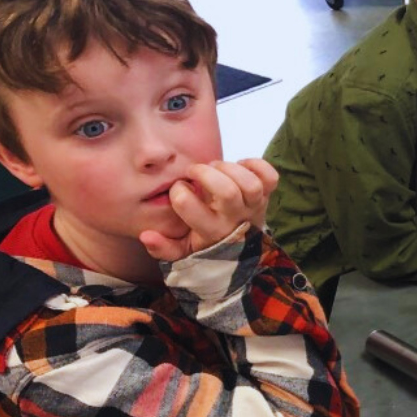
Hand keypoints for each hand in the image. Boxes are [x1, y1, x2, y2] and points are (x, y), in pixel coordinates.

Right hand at [140, 159, 277, 260]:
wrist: (243, 250)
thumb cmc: (208, 244)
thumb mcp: (183, 251)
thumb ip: (164, 247)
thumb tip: (146, 236)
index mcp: (210, 232)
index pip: (189, 206)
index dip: (179, 192)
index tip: (178, 188)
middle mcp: (234, 219)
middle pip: (226, 192)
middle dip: (206, 174)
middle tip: (195, 171)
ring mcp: (254, 206)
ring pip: (250, 184)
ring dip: (230, 168)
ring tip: (215, 167)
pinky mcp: (267, 196)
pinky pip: (270, 177)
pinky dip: (256, 165)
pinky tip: (240, 165)